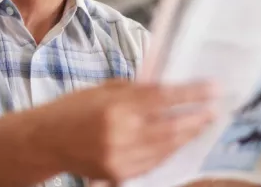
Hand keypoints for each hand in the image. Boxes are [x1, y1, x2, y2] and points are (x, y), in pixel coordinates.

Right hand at [40, 79, 216, 182]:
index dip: (192, 93)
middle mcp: (120, 132)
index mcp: (116, 105)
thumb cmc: (73, 109)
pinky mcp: (119, 173)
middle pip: (171, 126)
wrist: (46, 140)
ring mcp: (120, 156)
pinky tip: (181, 141)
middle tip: (215, 109)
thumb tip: (168, 86)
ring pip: (166, 147)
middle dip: (197, 117)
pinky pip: (153, 162)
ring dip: (188, 135)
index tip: (213, 88)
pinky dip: (170, 151)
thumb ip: (136, 89)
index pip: (164, 97)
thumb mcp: (104, 89)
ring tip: (202, 124)